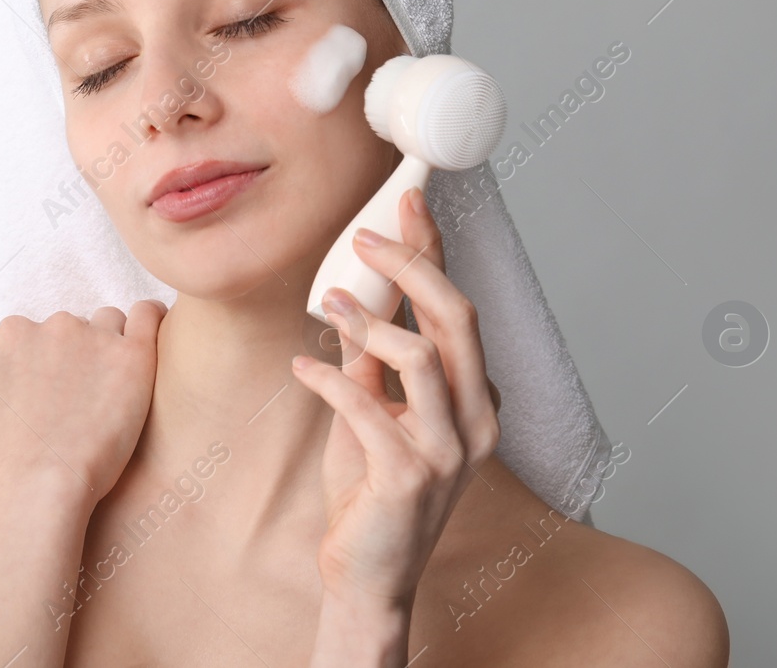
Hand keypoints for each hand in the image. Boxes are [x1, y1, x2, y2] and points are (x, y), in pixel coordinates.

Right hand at [0, 301, 166, 503]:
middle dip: (76, 356)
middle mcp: (54, 325)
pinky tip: (151, 333)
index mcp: (13, 333)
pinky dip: (150, 318)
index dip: (43, 365)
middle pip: (73, 328)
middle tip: (81, 400)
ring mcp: (96, 338)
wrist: (40, 489)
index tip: (51, 396)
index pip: (35, 334)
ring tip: (113, 386)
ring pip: (110, 324)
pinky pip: (148, 317)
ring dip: (110, 345)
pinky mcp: (133, 357)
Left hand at [291, 185, 500, 609]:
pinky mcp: (409, 477)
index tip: (408, 200)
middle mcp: (474, 420)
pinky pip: (368, 408)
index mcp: (473, 399)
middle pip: (457, 319)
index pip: (458, 308)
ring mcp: (448, 451)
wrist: (367, 576)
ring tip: (325, 304)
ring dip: (368, 322)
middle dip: (411, 267)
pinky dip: (330, 379)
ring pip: (422, 358)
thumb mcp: (371, 411)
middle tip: (364, 238)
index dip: (434, 250)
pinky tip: (302, 367)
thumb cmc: (370, 490)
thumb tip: (354, 300)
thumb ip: (371, 361)